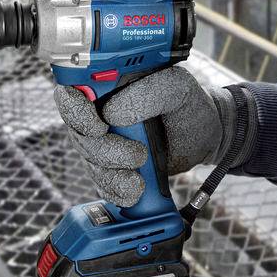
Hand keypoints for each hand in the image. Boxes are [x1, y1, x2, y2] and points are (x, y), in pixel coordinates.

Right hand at [54, 65, 235, 206]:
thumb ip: (147, 92)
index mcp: (106, 85)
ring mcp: (103, 142)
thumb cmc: (188, 104)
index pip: (70, 91)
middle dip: (102, 149)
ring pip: (89, 160)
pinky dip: (117, 190)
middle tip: (135, 154)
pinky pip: (102, 183)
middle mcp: (98, 113)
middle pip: (77, 133)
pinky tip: (135, 190)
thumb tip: (112, 113)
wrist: (205, 136)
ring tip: (142, 173)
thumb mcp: (176, 87)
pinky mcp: (112, 167)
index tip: (97, 125)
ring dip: (113, 172)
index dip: (74, 108)